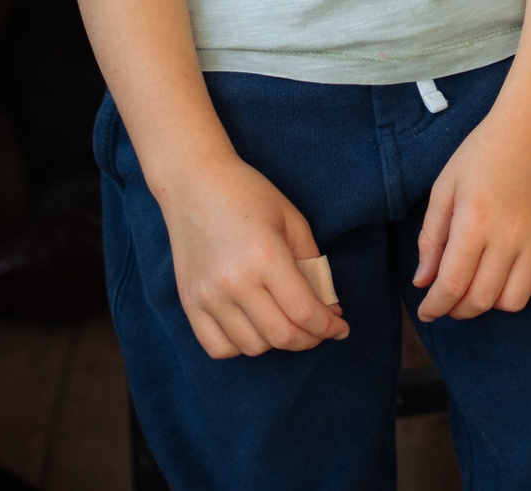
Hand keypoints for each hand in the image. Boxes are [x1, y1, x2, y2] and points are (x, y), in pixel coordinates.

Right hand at [159, 153, 347, 358]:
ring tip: (285, 322)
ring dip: (276, 342)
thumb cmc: (248, 195)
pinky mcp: (189, 302)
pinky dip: (241, 347)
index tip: (341, 329)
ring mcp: (208, 296)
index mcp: (266, 256)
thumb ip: (313, 266)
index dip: (328, 328)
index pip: (304, 312)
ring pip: (252, 347)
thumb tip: (329, 309)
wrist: (193, 182)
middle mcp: (235, 282)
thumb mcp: (292, 220)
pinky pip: (218, 348)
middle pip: (281, 336)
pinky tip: (252, 328)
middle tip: (319, 330)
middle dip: (309, 339)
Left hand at [413, 103, 530, 322]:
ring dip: (492, 303)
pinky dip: (529, 291)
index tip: (427, 311)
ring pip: (514, 301)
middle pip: (481, 300)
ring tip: (482, 284)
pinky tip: (515, 275)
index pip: (452, 284)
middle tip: (449, 301)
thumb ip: (432, 237)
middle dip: (458, 310)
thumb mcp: (446, 186)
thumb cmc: (484, 151)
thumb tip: (423, 281)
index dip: (435, 306)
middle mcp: (508, 235)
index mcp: (474, 221)